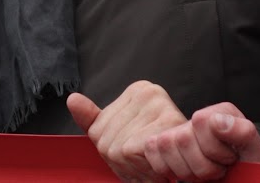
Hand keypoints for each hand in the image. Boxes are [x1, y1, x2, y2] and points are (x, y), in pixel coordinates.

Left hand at [68, 81, 188, 181]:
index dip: (111, 149)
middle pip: (105, 140)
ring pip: (115, 148)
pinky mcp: (165, 123)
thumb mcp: (119, 136)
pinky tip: (155, 165)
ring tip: (150, 163)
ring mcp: (158, 105)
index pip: (97, 128)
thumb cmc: (152, 154)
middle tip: (143, 160)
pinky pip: (129, 151)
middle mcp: (148, 92)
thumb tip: (72, 100)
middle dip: (120, 160)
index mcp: (138, 90)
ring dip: (131, 167)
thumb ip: (94, 119)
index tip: (133, 149)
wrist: (187, 169)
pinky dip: (140, 167)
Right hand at [144, 102, 259, 180]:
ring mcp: (178, 131)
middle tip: (218, 170)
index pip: (201, 121)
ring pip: (165, 145)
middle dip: (203, 166)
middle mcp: (197, 119)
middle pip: (182, 138)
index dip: (217, 151)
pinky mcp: (162, 146)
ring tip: (203, 174)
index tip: (230, 159)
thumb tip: (217, 121)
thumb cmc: (246, 167)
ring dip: (186, 171)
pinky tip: (185, 173)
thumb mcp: (254, 152)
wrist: (237, 180)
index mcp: (219, 113)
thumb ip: (243, 133)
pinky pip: (151, 151)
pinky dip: (166, 169)